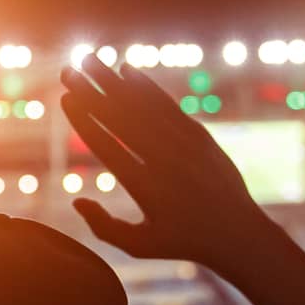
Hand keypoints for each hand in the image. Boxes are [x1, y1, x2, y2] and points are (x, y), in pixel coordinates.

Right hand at [61, 56, 271, 270]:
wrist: (238, 233)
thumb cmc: (182, 242)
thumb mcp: (139, 245)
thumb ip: (104, 226)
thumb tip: (77, 200)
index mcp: (146, 187)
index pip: (108, 146)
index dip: (85, 120)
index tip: (66, 99)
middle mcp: (165, 160)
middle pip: (121, 119)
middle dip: (91, 91)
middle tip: (67, 70)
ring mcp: (184, 145)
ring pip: (144, 106)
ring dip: (114, 81)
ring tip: (89, 60)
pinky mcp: (199, 136)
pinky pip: (168, 106)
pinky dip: (147, 87)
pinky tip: (127, 70)